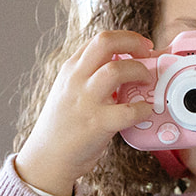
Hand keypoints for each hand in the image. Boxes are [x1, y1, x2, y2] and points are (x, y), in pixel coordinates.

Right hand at [15, 30, 154, 195]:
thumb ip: (90, 76)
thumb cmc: (63, 126)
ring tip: (147, 81)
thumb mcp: (69, 90)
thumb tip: (124, 67)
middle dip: (133, 41)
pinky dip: (143, 108)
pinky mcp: (97, 124)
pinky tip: (145, 110)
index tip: (140, 46)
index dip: (125, 38)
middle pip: (105, 42)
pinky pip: (128, 110)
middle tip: (147, 52)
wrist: (47, 158)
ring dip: (140, 71)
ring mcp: (86, 100)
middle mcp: (76, 79)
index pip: (99, 39)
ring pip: (116, 70)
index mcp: (71, 69)